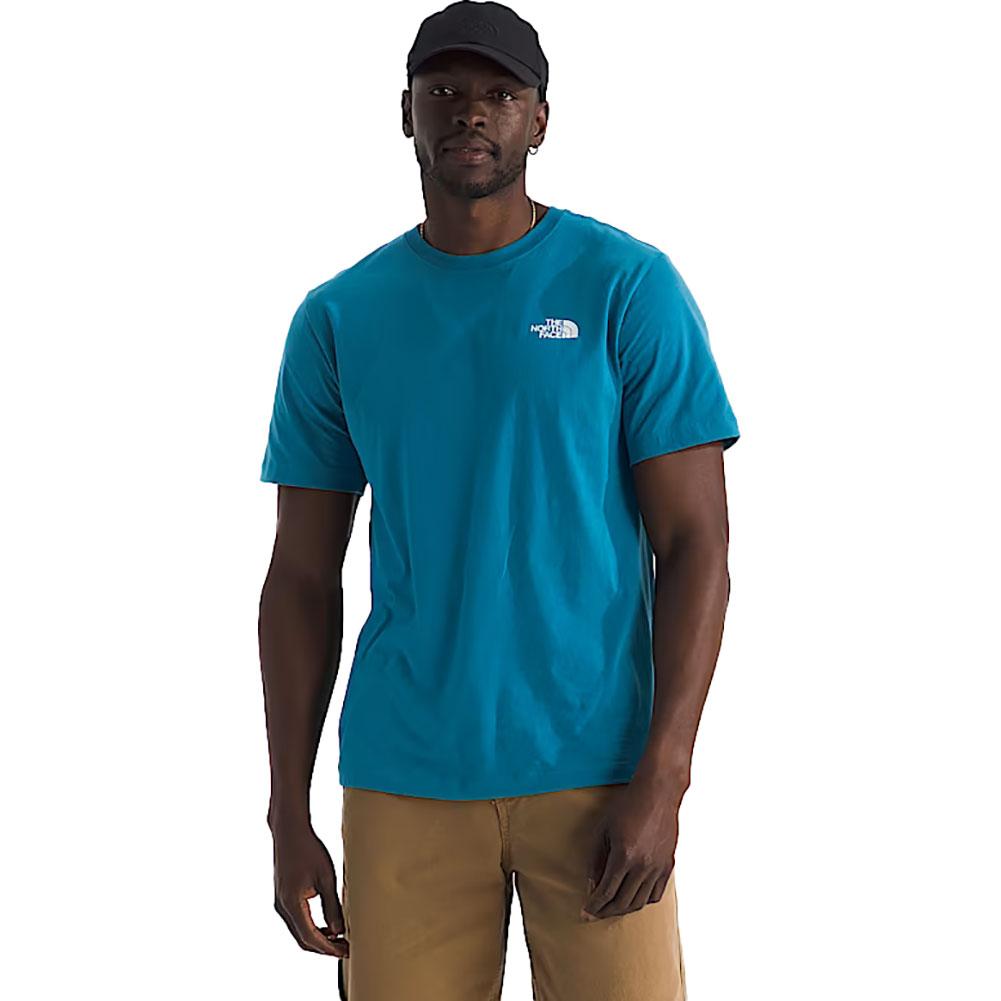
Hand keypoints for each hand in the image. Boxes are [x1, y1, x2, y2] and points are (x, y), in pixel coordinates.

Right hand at [271, 822, 348, 956]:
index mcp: (292, 904)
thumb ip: (332, 905)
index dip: (329, 948)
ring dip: (318, 938)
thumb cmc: (309, 850)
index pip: (311, 937)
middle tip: (345, 948)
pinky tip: (328, 925)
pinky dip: (312, 928)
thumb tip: (338, 930)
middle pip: (303, 939)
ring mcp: (280, 903)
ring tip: (340, 938)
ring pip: (299, 932)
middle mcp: (282, 907)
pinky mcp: (283, 897)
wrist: (289, 832)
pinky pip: (297, 921)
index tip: (345, 951)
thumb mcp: (326, 878)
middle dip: (325, 947)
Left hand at [581, 773, 679, 920]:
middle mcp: (643, 866)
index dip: (594, 906)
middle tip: (595, 914)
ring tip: (611, 909)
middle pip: (622, 902)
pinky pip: (656, 895)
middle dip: (606, 912)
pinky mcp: (668, 866)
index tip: (585, 913)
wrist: (657, 793)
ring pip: (640, 902)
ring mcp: (658, 868)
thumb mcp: (603, 830)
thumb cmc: (627, 806)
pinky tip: (633, 899)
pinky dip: (643, 901)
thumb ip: (596, 860)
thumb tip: (592, 885)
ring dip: (623, 909)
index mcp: (624, 856)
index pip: (606, 892)